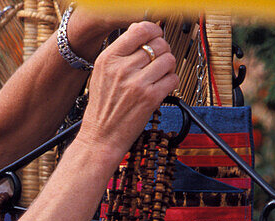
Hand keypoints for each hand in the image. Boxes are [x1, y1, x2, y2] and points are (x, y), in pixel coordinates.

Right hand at [76, 22, 177, 160]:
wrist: (101, 137)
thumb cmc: (102, 108)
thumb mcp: (102, 73)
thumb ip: (120, 52)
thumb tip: (140, 31)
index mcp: (109, 58)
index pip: (140, 30)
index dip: (154, 31)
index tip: (156, 37)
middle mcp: (122, 68)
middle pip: (158, 44)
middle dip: (163, 51)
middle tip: (159, 61)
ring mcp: (137, 83)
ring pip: (169, 60)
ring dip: (169, 67)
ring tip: (160, 76)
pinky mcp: (150, 98)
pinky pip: (173, 79)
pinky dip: (171, 82)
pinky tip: (161, 88)